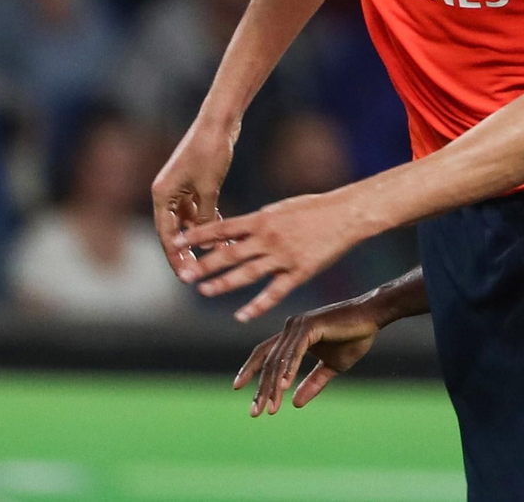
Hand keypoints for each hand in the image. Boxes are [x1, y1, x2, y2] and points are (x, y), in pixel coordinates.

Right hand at [151, 119, 237, 277]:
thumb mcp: (208, 188)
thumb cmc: (211, 151)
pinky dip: (208, 222)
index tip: (185, 276)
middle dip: (186, 253)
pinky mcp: (193, 183)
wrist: (219, 122)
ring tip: (215, 257)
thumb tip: (205, 243)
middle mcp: (166, 193)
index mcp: (161, 195)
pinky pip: (198, 210)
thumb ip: (205, 216)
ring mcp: (179, 188)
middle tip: (196, 275)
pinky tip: (222, 235)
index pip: (166, 235)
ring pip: (188, 221)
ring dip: (201, 237)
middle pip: (174, 231)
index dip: (176, 257)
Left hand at [175, 191, 370, 321]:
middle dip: (204, 265)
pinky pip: (274, 292)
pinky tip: (241, 315)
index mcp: (263, 219)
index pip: (222, 228)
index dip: (198, 235)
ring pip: (247, 274)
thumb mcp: (281, 208)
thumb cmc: (314, 208)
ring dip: (223, 283)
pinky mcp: (299, 272)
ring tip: (203, 291)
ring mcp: (283, 256)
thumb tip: (232, 231)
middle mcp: (269, 238)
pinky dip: (257, 305)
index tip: (176, 242)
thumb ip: (257, 222)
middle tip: (183, 275)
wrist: (347, 214)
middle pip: (229, 253)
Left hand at [233, 298, 382, 415]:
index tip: (238, 389)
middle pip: (268, 361)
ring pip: (279, 359)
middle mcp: (291, 327)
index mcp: (292, 336)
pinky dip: (289, 368)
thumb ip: (313, 382)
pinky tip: (286, 386)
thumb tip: (295, 403)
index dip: (250, 370)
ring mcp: (299, 325)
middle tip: (256, 412)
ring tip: (271, 406)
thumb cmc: (354, 337)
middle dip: (261, 388)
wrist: (373, 317)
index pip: (265, 354)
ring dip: (274, 385)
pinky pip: (295, 351)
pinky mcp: (310, 325)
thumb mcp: (332, 366)